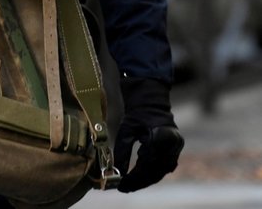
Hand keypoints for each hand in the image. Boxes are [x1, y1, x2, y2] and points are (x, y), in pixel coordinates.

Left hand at [114, 77, 184, 191]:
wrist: (151, 104)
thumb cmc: (136, 116)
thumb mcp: (126, 131)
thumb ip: (122, 152)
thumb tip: (117, 172)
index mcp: (160, 137)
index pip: (147, 164)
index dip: (134, 177)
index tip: (121, 185)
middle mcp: (172, 145)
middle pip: (156, 170)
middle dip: (139, 182)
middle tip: (124, 189)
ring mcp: (177, 148)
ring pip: (161, 172)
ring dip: (146, 180)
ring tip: (130, 186)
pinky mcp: (177, 151)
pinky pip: (165, 167)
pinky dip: (153, 174)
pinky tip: (140, 179)